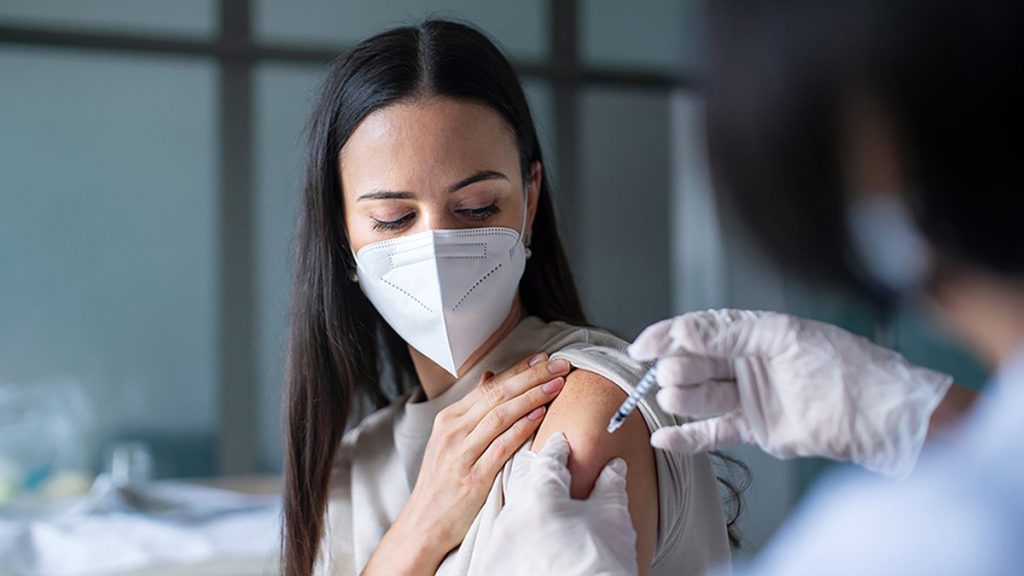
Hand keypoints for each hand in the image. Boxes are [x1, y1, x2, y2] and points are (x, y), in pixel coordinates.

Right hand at [364, 354, 570, 574]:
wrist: (424, 524)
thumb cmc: (442, 482)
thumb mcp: (450, 440)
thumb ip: (472, 410)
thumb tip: (490, 376)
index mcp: (449, 419)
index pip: (490, 386)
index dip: (519, 369)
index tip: (544, 358)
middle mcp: (453, 432)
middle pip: (498, 395)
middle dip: (532, 376)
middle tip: (560, 364)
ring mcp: (462, 454)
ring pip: (500, 415)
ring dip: (532, 396)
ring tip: (557, 384)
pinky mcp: (473, 478)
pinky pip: (500, 447)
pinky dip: (521, 429)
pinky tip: (540, 416)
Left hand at [476, 432, 638, 575]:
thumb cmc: (601, 566)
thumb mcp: (613, 520)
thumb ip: (611, 486)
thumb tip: (614, 467)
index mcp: (539, 497)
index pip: (548, 459)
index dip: (560, 448)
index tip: (563, 442)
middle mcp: (512, 518)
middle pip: (524, 483)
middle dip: (540, 476)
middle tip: (555, 472)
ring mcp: (500, 545)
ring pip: (513, 511)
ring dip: (529, 506)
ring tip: (550, 510)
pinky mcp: (495, 566)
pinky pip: (505, 539)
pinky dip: (521, 533)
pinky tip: (538, 538)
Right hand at [629, 309, 952, 477]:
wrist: (881, 416)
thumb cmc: (844, 367)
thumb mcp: (784, 336)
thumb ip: (730, 333)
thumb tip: (683, 331)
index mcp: (755, 332)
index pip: (701, 329)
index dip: (669, 335)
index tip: (643, 346)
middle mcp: (749, 363)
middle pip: (696, 363)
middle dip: (678, 366)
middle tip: (674, 373)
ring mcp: (750, 397)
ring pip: (700, 396)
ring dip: (681, 397)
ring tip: (674, 397)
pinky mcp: (755, 430)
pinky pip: (713, 433)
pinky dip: (687, 437)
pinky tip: (663, 437)